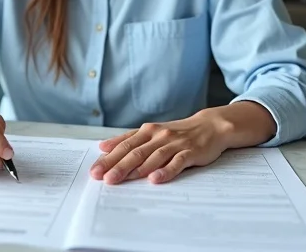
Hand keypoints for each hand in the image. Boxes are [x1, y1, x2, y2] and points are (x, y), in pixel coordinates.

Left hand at [89, 114, 229, 184]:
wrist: (211, 125)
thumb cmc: (178, 133)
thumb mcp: (152, 133)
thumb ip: (129, 139)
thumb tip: (103, 147)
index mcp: (147, 131)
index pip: (124, 145)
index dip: (108, 158)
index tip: (95, 171)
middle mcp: (159, 136)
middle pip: (134, 152)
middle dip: (116, 165)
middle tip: (103, 178)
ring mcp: (174, 144)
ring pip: (152, 156)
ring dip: (135, 169)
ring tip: (120, 179)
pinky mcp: (190, 152)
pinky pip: (176, 162)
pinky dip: (165, 170)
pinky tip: (155, 179)